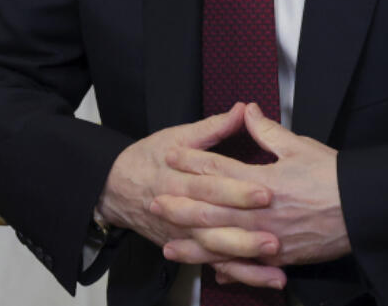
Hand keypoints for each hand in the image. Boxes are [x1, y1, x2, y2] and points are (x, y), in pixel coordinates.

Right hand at [96, 103, 278, 255]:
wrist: (114, 189)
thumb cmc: (147, 159)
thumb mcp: (176, 137)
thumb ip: (213, 127)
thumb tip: (241, 110)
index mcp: (179, 179)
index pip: (212, 186)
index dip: (237, 190)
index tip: (265, 191)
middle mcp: (181, 211)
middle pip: (214, 223)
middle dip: (244, 232)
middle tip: (273, 235)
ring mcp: (183, 234)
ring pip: (214, 250)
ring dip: (244, 258)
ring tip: (271, 260)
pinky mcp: (187, 248)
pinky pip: (213, 264)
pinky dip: (237, 273)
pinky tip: (261, 277)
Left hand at [153, 103, 350, 286]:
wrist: (363, 209)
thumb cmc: (333, 176)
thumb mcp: (299, 145)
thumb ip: (267, 130)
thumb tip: (247, 110)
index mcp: (263, 179)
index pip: (218, 167)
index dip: (192, 160)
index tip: (171, 155)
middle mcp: (261, 210)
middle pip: (211, 208)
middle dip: (180, 206)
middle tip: (154, 202)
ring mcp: (269, 237)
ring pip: (223, 243)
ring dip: (193, 243)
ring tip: (168, 244)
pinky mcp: (282, 256)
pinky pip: (249, 265)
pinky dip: (229, 267)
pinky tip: (212, 270)